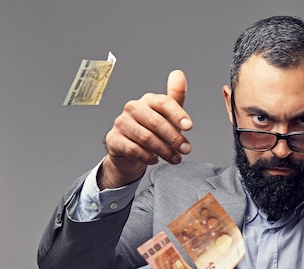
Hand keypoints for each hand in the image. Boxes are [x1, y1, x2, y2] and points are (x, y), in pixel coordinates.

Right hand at [99, 70, 192, 188]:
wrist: (129, 152)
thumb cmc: (151, 131)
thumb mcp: (167, 116)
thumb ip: (175, 97)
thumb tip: (179, 74)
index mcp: (148, 100)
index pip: (163, 102)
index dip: (177, 114)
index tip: (189, 127)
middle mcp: (133, 108)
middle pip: (156, 122)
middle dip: (174, 138)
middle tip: (186, 149)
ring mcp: (121, 123)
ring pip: (146, 138)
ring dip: (164, 151)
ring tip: (175, 158)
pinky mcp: (114, 139)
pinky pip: (133, 149)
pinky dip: (148, 157)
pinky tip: (155, 159)